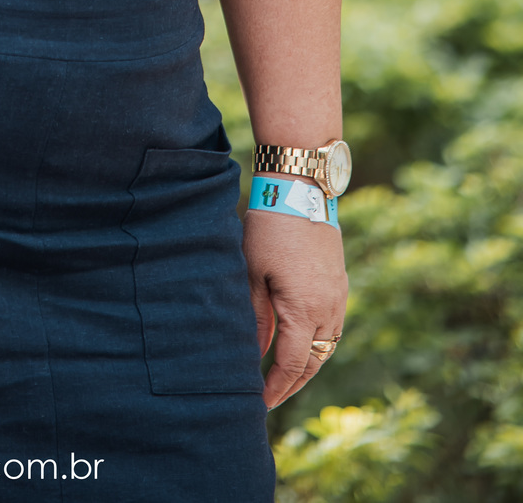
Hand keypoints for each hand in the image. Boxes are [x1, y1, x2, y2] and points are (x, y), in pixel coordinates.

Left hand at [244, 207, 347, 408]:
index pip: (290, 364)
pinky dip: (317, 342)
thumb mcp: (253, 273)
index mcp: (304, 311)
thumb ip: (256, 317)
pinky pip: (332, 327)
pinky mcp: (340, 284)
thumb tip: (256, 353)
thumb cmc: (270, 229)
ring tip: (284, 376)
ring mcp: (338, 297)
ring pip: (327, 347)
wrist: (301, 190)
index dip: (275, 387)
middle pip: (313, 362)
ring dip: (307, 364)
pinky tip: (300, 341)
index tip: (259, 403)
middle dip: (292, 384)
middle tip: (270, 397)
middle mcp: (328, 310)